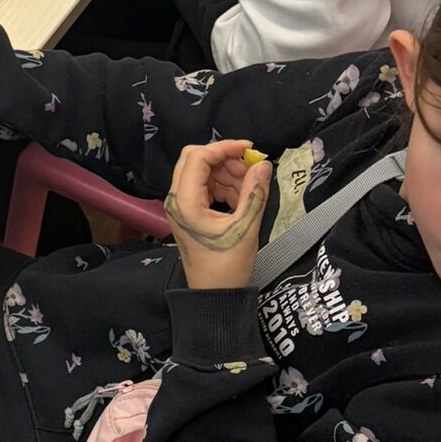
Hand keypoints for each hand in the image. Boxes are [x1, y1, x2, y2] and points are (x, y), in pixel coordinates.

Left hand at [164, 140, 270, 290]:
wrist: (214, 294)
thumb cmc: (227, 265)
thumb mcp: (246, 228)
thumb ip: (254, 192)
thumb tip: (264, 164)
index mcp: (184, 201)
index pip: (198, 157)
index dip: (224, 147)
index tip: (250, 149)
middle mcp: (176, 199)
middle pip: (195, 160)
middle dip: (224, 159)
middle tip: (250, 168)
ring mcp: (180, 206)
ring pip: (201, 173)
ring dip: (226, 173)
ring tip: (250, 187)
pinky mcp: (188, 213)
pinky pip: (204, 187)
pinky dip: (223, 186)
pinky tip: (241, 197)